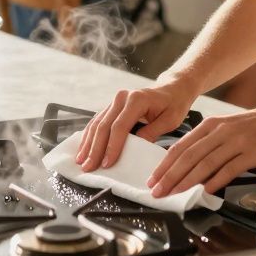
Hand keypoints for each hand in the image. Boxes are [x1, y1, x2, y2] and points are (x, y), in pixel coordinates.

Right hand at [74, 82, 193, 170]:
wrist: (172, 89)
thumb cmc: (173, 104)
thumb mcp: (170, 120)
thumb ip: (153, 132)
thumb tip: (136, 147)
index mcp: (137, 99)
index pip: (120, 126)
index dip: (112, 146)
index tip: (107, 164)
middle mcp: (122, 97)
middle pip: (104, 125)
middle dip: (95, 148)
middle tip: (88, 167)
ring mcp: (115, 100)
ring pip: (96, 123)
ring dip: (88, 143)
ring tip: (81, 161)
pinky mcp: (112, 106)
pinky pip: (97, 121)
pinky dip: (90, 136)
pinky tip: (84, 148)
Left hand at [148, 101, 255, 197]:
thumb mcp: (229, 127)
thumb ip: (210, 142)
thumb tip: (191, 164)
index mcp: (211, 125)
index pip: (180, 146)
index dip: (164, 164)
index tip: (153, 179)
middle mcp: (220, 131)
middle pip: (188, 157)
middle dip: (169, 177)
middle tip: (157, 191)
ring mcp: (235, 142)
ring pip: (204, 164)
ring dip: (186, 182)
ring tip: (174, 195)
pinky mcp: (250, 153)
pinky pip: (228, 170)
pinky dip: (214, 182)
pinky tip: (205, 192)